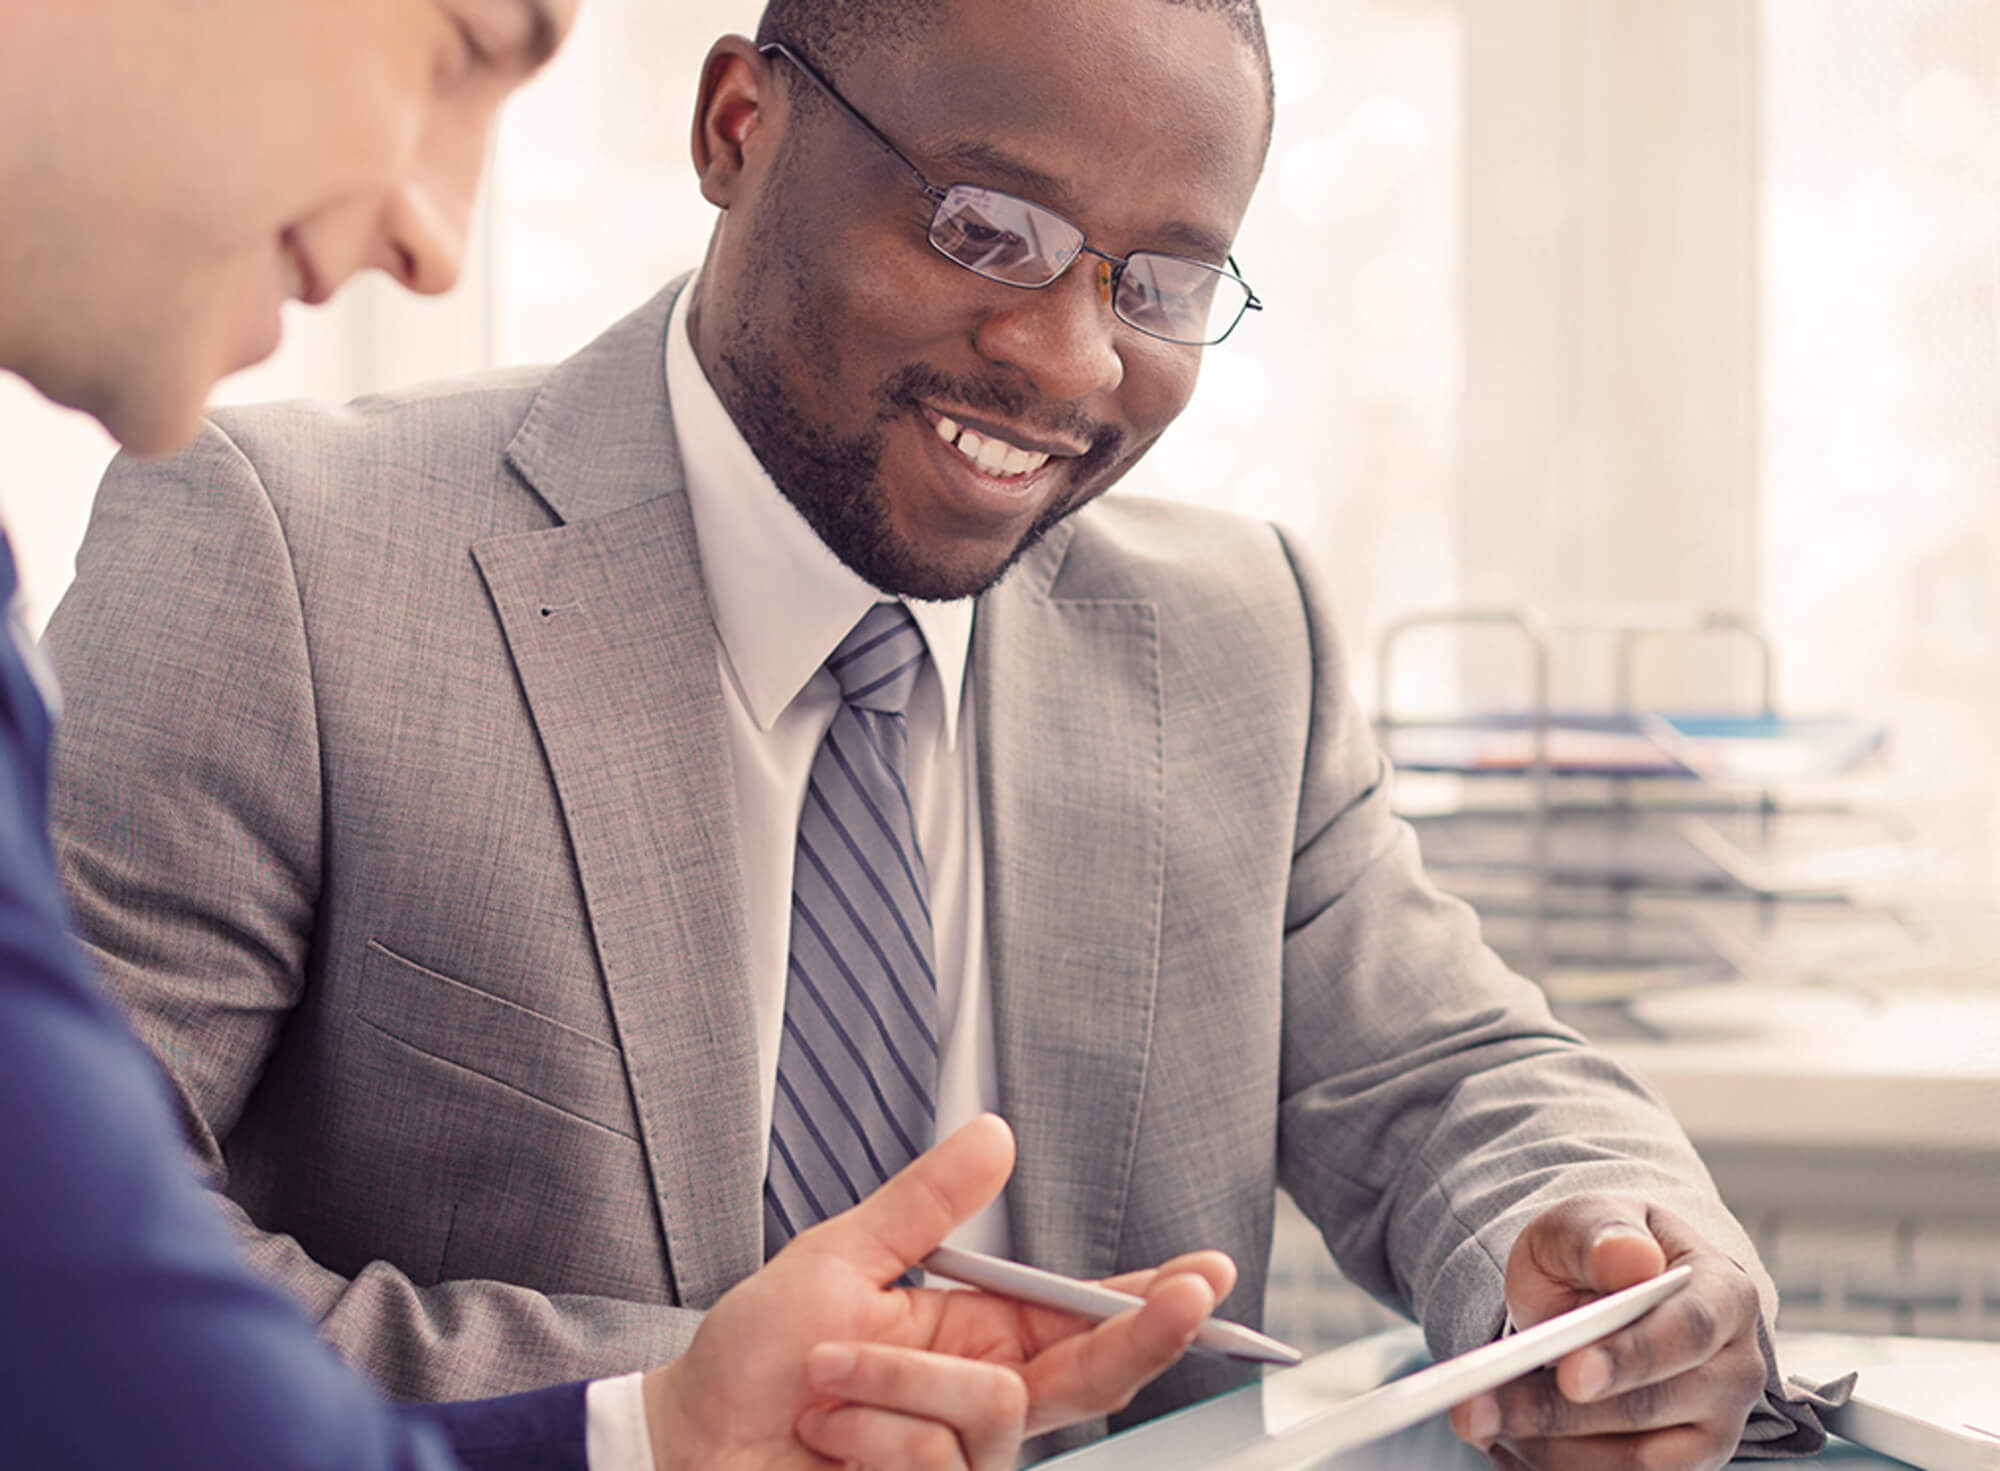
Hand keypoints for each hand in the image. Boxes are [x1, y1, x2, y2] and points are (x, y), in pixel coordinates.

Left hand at [642, 1114, 1234, 1470]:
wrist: (689, 1444)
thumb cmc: (752, 1359)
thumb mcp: (838, 1256)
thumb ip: (925, 1204)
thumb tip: (996, 1138)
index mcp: (970, 1331)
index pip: (1078, 1318)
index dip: (1149, 1301)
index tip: (1209, 1275)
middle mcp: (976, 1398)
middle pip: (1089, 1374)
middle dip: (1139, 1331)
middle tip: (1183, 1296)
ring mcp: (955, 1458)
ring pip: (993, 1406)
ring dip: (894, 1382)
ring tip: (829, 1382)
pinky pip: (938, 1458)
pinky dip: (872, 1430)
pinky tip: (831, 1436)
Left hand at [1447, 1195, 1765, 1470]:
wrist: (1606, 1291)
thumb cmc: (1600, 1251)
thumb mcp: (1588, 1219)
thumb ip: (1600, 1235)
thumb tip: (1629, 1257)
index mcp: (1725, 1295)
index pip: (1686, 1333)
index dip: (1629, 1357)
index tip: (1569, 1374)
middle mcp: (1733, 1371)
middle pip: (1648, 1407)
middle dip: (1554, 1411)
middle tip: (1475, 1408)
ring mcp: (1713, 1429)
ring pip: (1630, 1461)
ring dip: (1543, 1446)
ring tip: (1477, 1415)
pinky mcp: (1679, 1466)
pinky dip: (1552, 1466)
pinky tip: (1505, 1441)